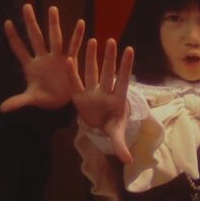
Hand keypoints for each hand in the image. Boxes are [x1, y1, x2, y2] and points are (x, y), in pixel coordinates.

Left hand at [0, 4, 84, 111]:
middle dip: (31, 23)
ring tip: (52, 8)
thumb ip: (17, 101)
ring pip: (54, 38)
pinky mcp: (70, 60)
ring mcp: (56, 57)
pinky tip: (81, 23)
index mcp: (30, 66)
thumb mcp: (31, 98)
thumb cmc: (45, 97)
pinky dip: (77, 36)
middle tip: (26, 6)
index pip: (19, 49)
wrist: (63, 102)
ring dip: (54, 24)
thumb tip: (0, 109)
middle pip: (35, 37)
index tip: (6, 23)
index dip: (13, 38)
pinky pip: (74, 47)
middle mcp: (43, 57)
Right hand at [67, 38, 134, 163]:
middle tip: (112, 41)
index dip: (126, 66)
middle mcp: (105, 91)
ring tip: (93, 39)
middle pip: (107, 73)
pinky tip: (69, 58)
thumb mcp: (116, 134)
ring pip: (92, 72)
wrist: (100, 124)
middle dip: (109, 58)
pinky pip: (75, 82)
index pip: (123, 80)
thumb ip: (120, 145)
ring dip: (92, 57)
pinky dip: (72, 73)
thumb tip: (128, 161)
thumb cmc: (111, 124)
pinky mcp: (79, 94)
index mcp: (117, 99)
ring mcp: (92, 91)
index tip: (130, 49)